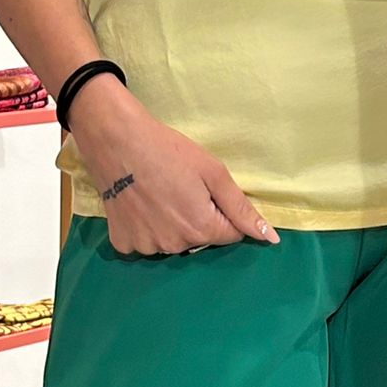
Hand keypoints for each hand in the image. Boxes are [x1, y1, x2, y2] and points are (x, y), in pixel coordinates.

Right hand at [69, 84, 279, 257]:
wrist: (116, 140)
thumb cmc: (167, 150)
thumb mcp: (213, 172)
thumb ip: (241, 209)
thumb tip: (270, 239)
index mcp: (201, 229)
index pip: (230, 235)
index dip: (222, 212)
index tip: (205, 191)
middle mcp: (175, 245)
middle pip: (200, 239)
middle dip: (197, 218)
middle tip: (179, 188)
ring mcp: (146, 246)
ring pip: (172, 241)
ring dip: (171, 224)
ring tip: (157, 194)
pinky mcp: (123, 241)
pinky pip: (144, 241)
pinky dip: (145, 226)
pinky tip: (139, 204)